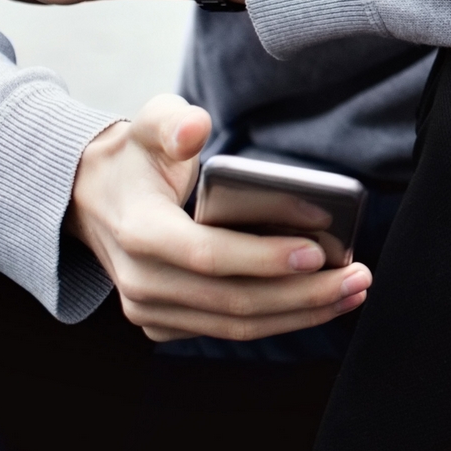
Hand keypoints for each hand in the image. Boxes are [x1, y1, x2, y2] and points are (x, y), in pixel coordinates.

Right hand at [68, 95, 370, 341]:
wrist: (92, 199)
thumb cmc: (135, 160)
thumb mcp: (149, 126)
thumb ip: (172, 121)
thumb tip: (196, 128)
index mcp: (140, 232)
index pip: (209, 255)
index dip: (265, 258)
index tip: (319, 251)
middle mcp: (141, 281)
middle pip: (233, 301)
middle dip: (303, 294)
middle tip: (358, 276)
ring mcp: (149, 309)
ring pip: (235, 324)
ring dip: (299, 314)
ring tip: (351, 292)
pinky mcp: (164, 322)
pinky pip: (227, 330)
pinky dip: (277, 320)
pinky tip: (319, 303)